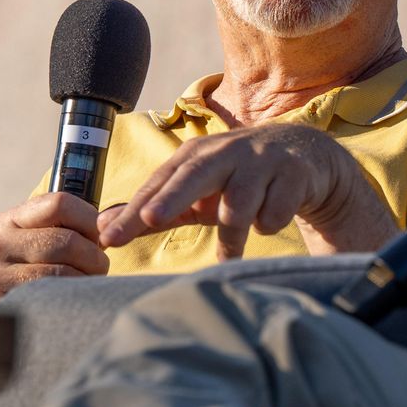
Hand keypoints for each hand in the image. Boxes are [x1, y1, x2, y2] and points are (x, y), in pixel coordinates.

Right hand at [0, 191, 112, 310]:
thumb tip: (112, 221)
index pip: (60, 204)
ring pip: (63, 271)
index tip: (99, 237)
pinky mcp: (2, 304)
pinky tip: (72, 299)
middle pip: (67, 240)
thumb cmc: (41, 273)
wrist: (12, 320)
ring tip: (86, 284)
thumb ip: (72, 226)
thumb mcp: (46, 241)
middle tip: (99, 267)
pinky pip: (53, 297)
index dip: (91, 221)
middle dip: (94, 256)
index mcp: (10, 221)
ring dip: (86, 279)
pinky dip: (73, 298)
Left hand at [98, 124, 398, 261]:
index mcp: (195, 156)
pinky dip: (271, 222)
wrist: (304, 159)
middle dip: (172, 198)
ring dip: (233, 234)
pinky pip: (277, 209)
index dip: (134, 211)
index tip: (109, 237)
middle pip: (195, 175)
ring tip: (228, 255)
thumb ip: (154, 210)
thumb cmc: (237, 180)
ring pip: (240, 201)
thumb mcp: (197, 193)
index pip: (158, 184)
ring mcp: (262, 160)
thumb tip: (102, 230)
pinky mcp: (294, 173)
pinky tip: (272, 221)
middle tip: (152, 220)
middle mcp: (225, 152)